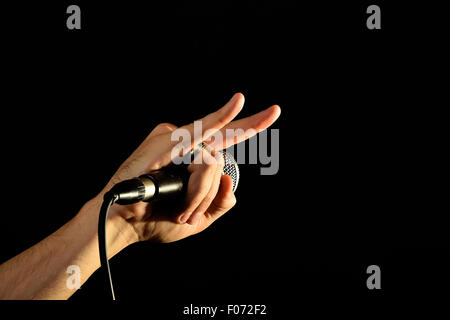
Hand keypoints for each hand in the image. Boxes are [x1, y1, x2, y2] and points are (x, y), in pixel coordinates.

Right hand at [101, 93, 279, 242]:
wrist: (125, 224)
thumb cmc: (156, 220)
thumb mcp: (199, 219)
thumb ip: (220, 203)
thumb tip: (231, 180)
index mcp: (194, 160)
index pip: (226, 140)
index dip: (248, 127)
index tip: (270, 114)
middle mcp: (188, 145)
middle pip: (226, 136)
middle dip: (253, 123)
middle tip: (276, 110)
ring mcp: (178, 138)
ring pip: (211, 162)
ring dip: (200, 196)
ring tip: (182, 214)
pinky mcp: (168, 138)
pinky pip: (200, 153)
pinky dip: (200, 179)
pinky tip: (227, 125)